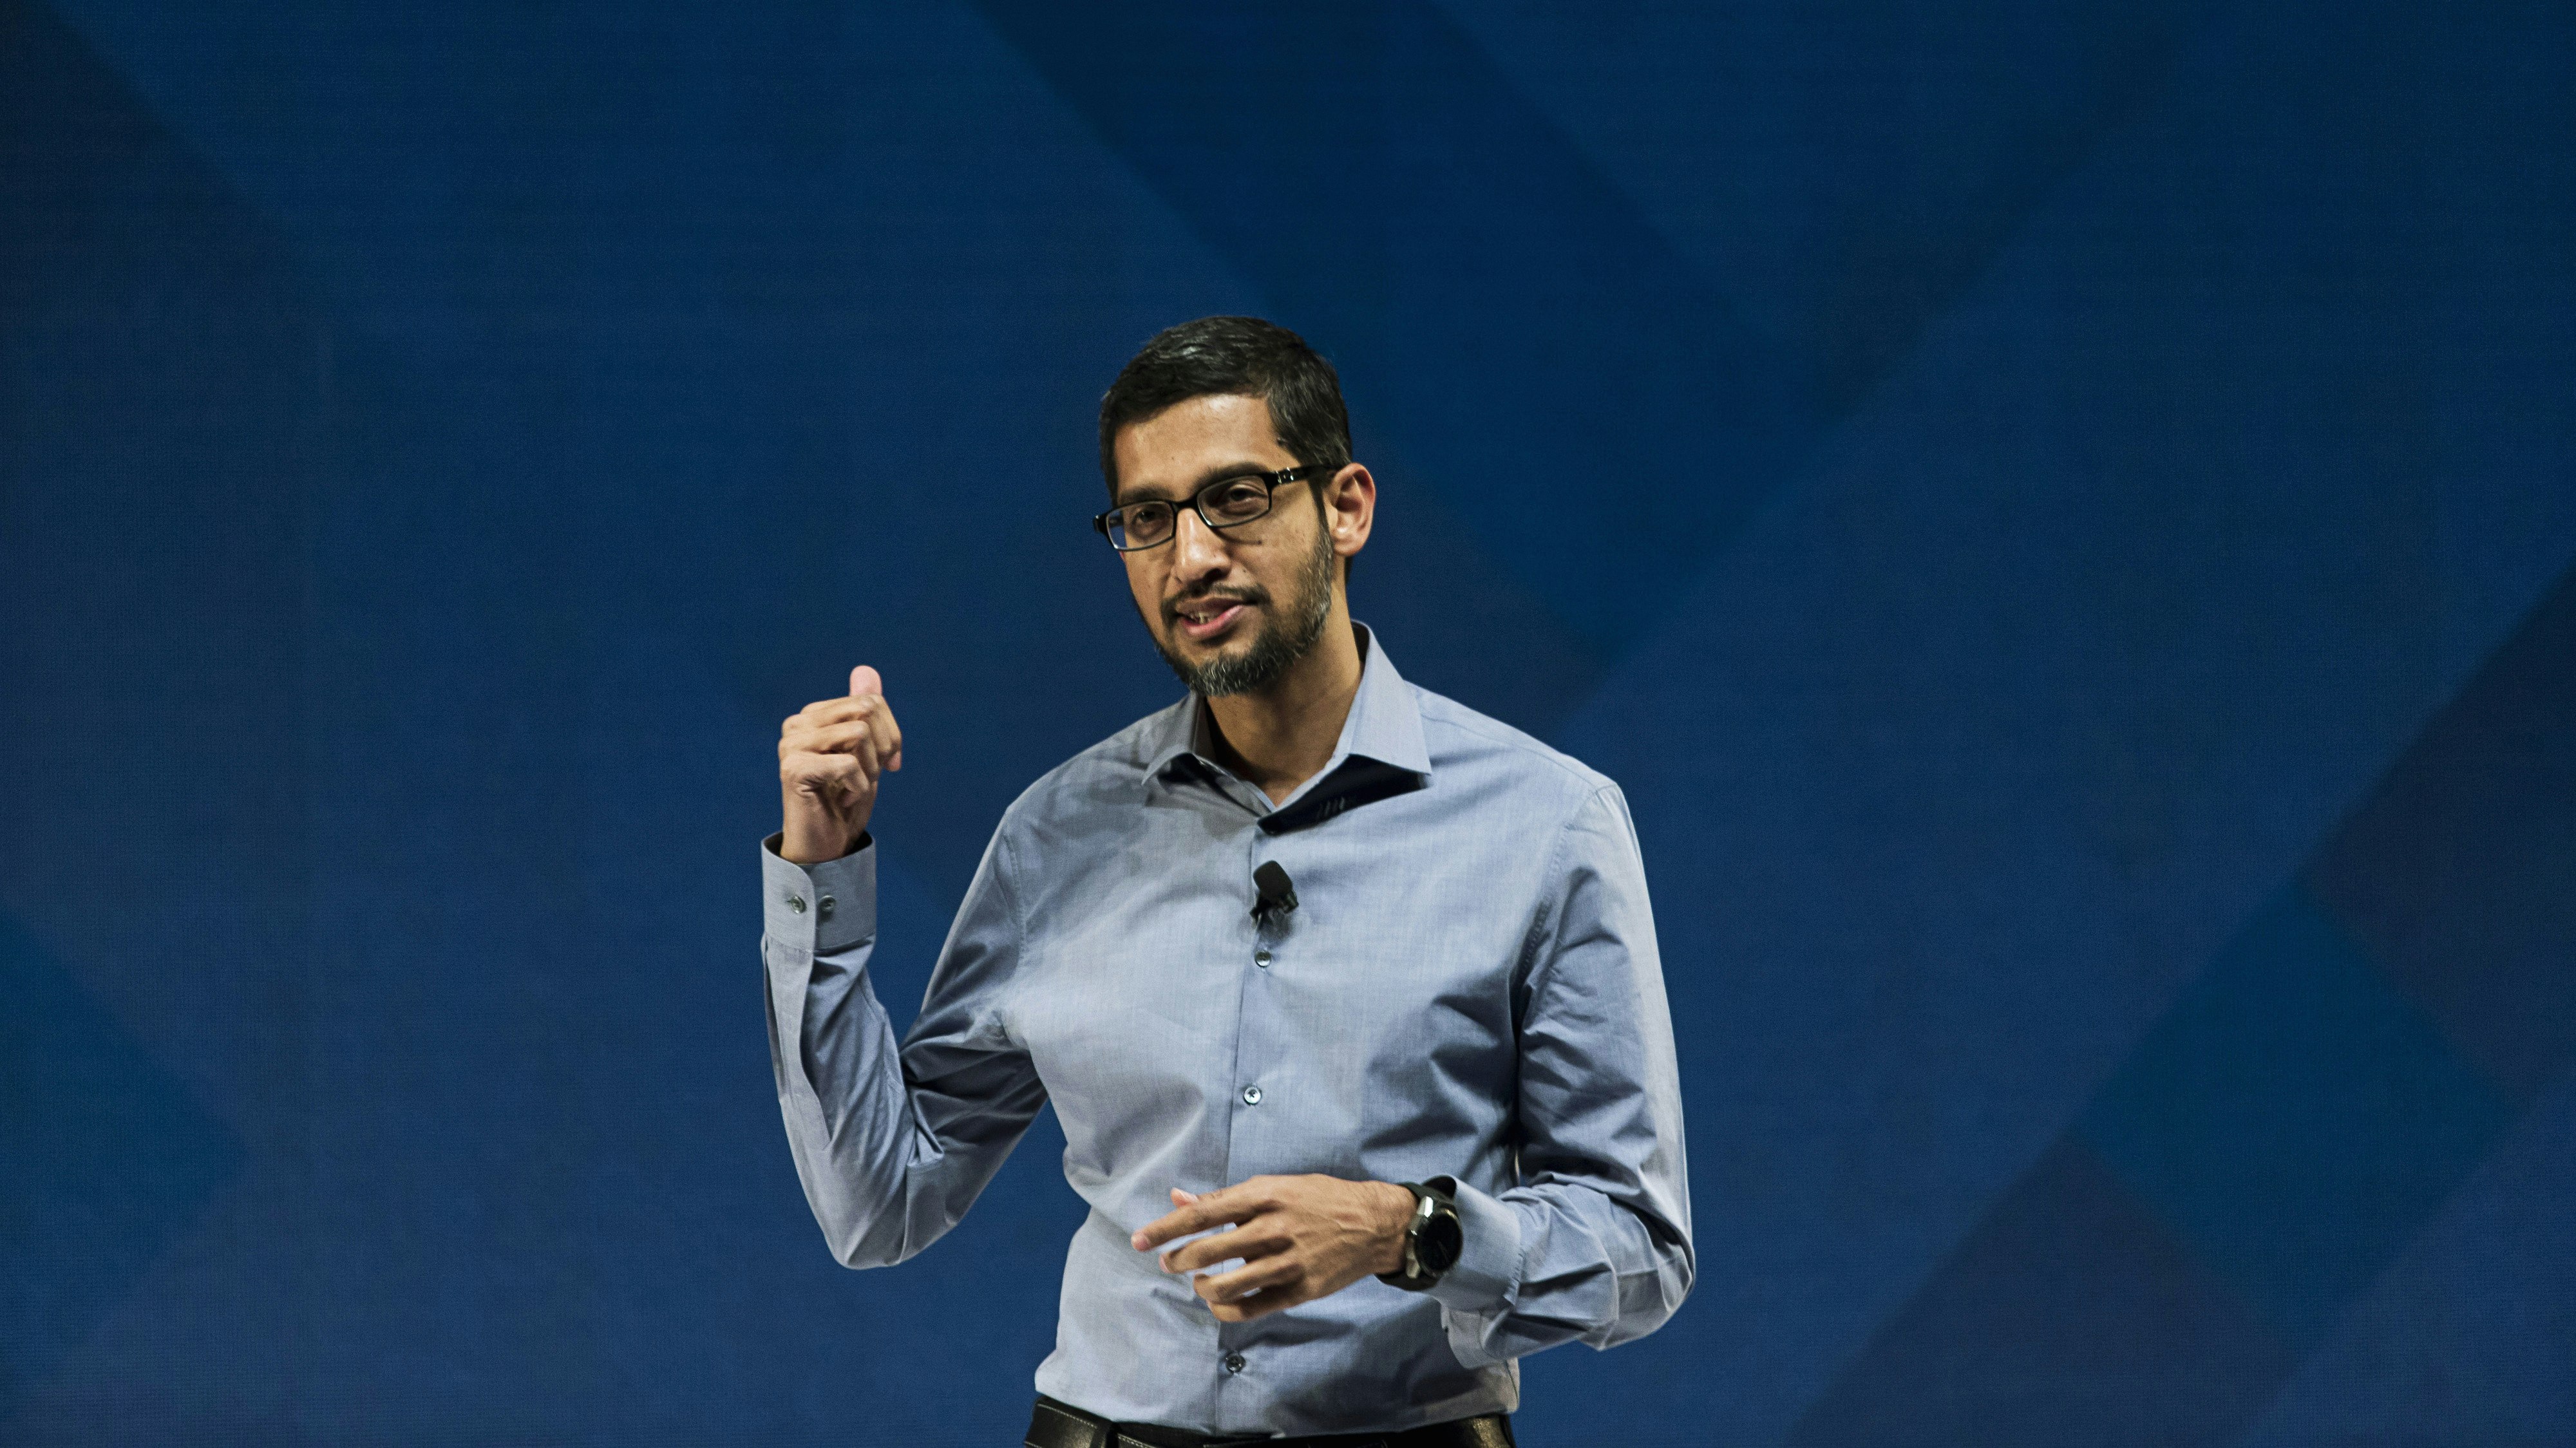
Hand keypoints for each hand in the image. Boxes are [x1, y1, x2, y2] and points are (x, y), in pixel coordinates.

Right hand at [777, 665, 904, 863]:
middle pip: (865, 710)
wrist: (827, 845)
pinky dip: (859, 786)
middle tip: (873, 775)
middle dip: (883, 747)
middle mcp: (797, 724)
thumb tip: (866, 669)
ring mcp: (791, 745)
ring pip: (859, 733)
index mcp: (813, 715)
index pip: (870, 701)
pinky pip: (848, 763)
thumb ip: (864, 710)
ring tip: (854, 787)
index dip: (891, 735)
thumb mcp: (867, 751)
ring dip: (869, 769)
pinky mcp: (793, 768)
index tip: (889, 763)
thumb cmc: (847, 798)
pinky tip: (844, 799)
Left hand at [1131, 1176, 1416, 1321]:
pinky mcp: (1300, 1290)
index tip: (1139, 1240)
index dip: (1164, 1228)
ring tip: (1197, 1281)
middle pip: (1207, 1250)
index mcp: (1264, 1195)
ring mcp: (1288, 1262)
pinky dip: (1224, 1308)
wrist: (1373, 1224)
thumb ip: (1224, 1198)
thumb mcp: (1273, 1187)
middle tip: (1169, 1261)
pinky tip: (1217, 1301)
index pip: (1201, 1213)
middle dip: (1177, 1259)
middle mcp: (1274, 1228)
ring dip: (1200, 1285)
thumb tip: (1177, 1198)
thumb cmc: (1316, 1200)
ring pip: (1225, 1284)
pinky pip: (1249, 1308)